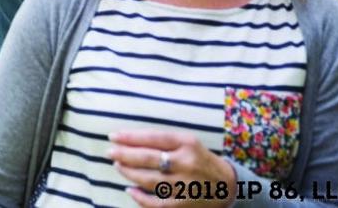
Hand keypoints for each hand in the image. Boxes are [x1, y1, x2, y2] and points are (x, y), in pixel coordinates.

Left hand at [109, 129, 235, 206]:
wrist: (228, 186)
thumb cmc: (200, 159)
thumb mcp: (187, 142)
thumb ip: (163, 140)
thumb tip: (129, 140)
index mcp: (187, 143)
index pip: (153, 138)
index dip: (130, 137)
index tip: (113, 136)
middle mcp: (186, 163)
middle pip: (147, 158)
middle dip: (124, 154)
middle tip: (110, 152)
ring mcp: (184, 185)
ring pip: (148, 179)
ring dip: (128, 172)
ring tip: (118, 166)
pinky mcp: (183, 204)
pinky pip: (156, 203)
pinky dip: (140, 197)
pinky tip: (130, 190)